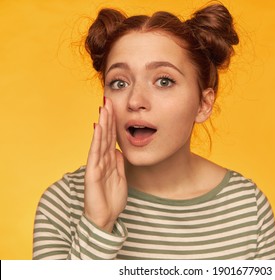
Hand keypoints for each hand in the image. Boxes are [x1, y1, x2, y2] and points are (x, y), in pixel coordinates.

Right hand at [84, 97, 126, 231]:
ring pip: (100, 140)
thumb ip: (118, 162)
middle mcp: (102, 160)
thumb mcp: (120, 176)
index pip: (111, 137)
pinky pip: (95, 154)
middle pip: (105, 135)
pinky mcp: (92, 173)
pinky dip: (97, 140)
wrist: (106, 217)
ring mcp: (96, 165)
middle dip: (107, 117)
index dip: (113, 122)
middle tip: (108, 99)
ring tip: (103, 108)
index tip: (115, 107)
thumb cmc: (111, 198)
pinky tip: (97, 127)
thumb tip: (119, 150)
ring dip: (102, 123)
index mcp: (109, 160)